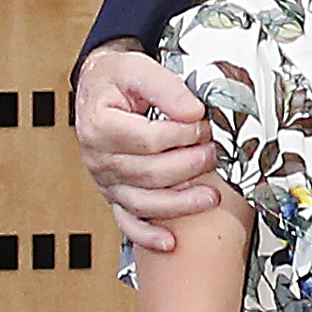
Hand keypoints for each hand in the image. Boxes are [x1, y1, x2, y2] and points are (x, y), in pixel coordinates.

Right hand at [80, 44, 223, 252]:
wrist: (98, 89)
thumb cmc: (117, 79)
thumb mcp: (138, 68)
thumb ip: (166, 87)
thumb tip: (193, 112)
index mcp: (99, 126)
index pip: (148, 139)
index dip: (181, 134)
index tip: (201, 124)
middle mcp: (98, 158)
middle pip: (149, 173)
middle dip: (189, 165)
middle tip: (213, 151)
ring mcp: (105, 181)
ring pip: (143, 202)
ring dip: (180, 203)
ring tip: (211, 196)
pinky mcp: (114, 195)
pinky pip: (127, 222)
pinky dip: (148, 236)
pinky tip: (170, 243)